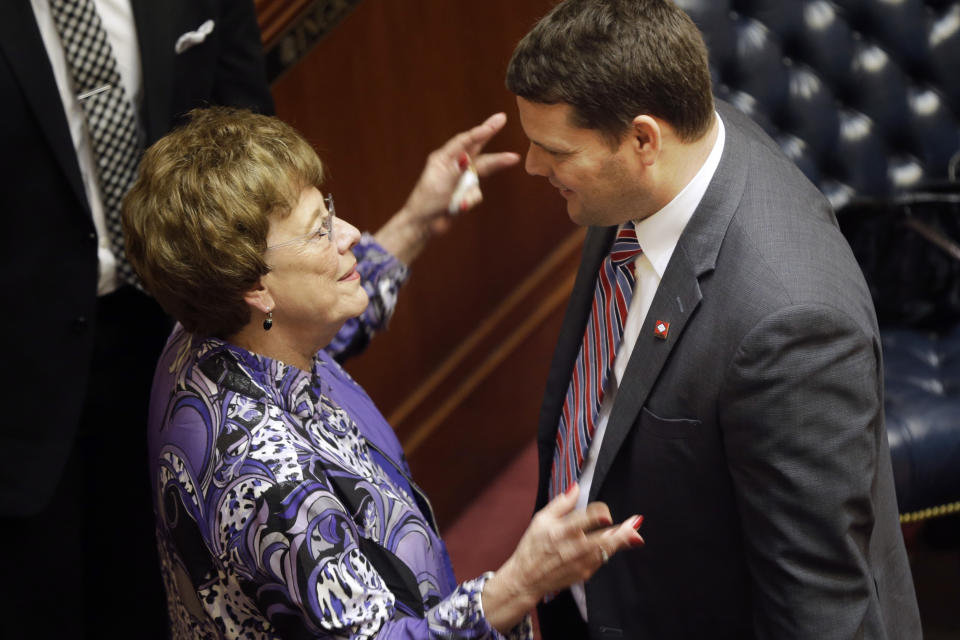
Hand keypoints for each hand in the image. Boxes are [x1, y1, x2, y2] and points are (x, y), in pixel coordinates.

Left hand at [373, 113, 520, 263]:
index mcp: (443, 158)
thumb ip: (456, 170)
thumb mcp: (440, 184)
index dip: (480, 131)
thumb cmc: (426, 202)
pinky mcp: (467, 193)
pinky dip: (468, 202)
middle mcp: (455, 165)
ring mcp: (462, 179)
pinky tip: (456, 208)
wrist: (424, 226)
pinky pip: (476, 195)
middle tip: (502, 119)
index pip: (464, 141)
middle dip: (489, 134)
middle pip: (477, 148)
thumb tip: (467, 158)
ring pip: (479, 178)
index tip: (494, 124)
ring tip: (459, 204)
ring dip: (470, 192)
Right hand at [481, 484, 643, 630]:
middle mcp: (572, 548)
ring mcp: (580, 563)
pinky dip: (610, 550)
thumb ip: (561, 503)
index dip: (598, 513)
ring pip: (606, 551)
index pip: (584, 519)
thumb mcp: (540, 519)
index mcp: (560, 531)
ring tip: (635, 534)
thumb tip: (576, 487)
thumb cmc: (532, 546)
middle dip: (621, 532)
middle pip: (601, 539)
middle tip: (636, 523)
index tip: (606, 512)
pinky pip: (602, 560)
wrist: (526, 578)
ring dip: (622, 542)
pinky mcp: (585, 573)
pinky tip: (618, 542)